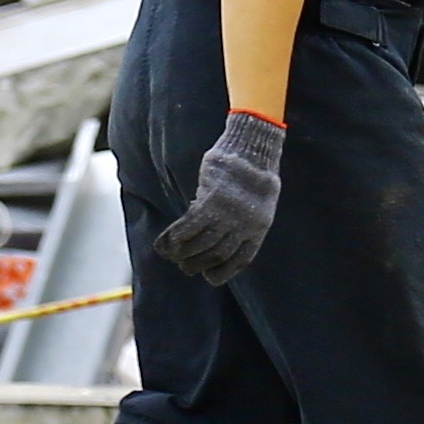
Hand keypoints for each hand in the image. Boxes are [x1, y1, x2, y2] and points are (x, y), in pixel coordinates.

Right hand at [155, 113, 287, 284]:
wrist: (251, 148)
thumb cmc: (253, 172)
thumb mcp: (256, 201)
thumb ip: (241, 220)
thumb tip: (217, 232)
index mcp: (259, 228)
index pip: (240, 260)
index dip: (222, 272)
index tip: (208, 275)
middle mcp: (245, 225)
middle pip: (217, 255)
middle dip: (197, 264)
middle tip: (183, 265)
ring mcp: (229, 215)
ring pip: (201, 244)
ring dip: (182, 253)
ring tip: (171, 254)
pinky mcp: (211, 201)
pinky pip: (189, 226)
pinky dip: (175, 237)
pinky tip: (165, 242)